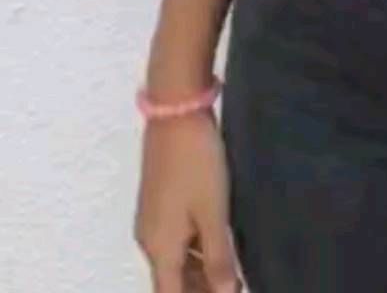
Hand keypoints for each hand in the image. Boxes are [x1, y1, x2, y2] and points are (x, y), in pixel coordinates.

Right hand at [134, 113, 241, 291]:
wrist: (175, 113)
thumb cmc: (196, 164)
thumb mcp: (213, 213)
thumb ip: (219, 258)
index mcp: (160, 248)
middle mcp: (150, 240)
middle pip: (172, 282)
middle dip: (200, 290)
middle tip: (235, 286)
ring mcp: (153, 220)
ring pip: (175, 261)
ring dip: (200, 273)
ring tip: (233, 274)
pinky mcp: (160, 203)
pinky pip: (175, 241)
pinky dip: (195, 252)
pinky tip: (219, 247)